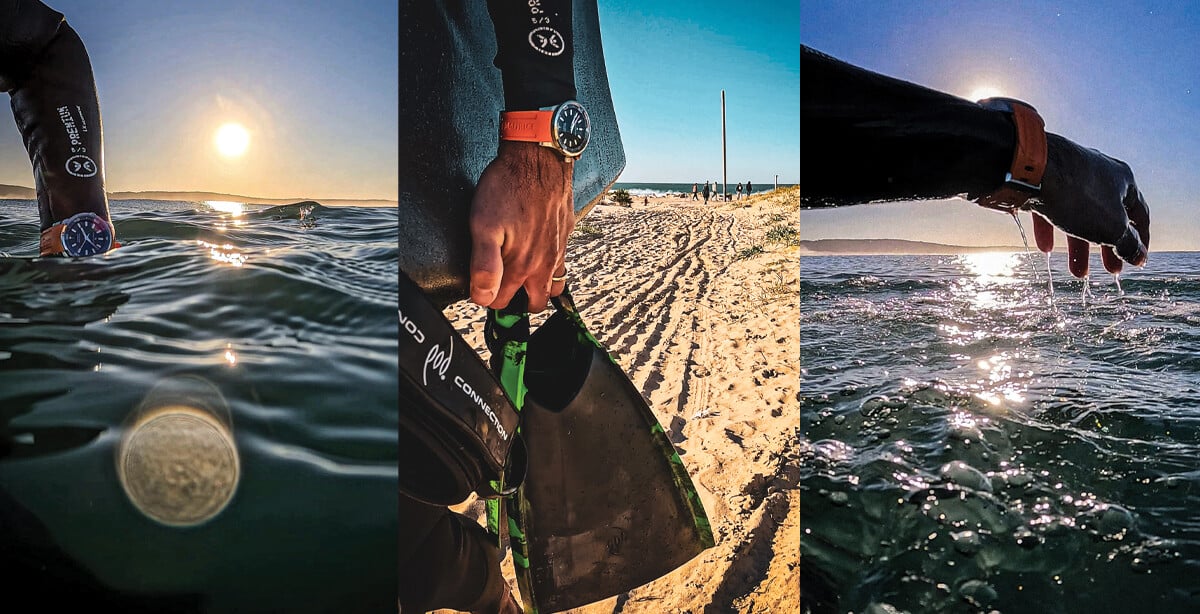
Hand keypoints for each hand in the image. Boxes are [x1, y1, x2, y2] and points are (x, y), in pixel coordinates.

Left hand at [469, 141, 573, 311]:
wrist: (539, 158)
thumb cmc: (509, 187)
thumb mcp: (484, 225)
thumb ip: (484, 265)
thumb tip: (483, 296)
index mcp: (523, 266)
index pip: (503, 302)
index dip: (488, 297)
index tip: (481, 287)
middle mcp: (545, 263)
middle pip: (535, 302)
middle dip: (518, 301)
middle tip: (501, 286)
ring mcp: (559, 249)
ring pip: (554, 284)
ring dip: (539, 286)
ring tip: (522, 276)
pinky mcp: (566, 233)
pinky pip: (562, 260)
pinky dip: (550, 264)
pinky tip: (538, 249)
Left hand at [1022, 134, 1149, 277]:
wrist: (1031, 170)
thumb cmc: (1078, 196)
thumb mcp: (1110, 227)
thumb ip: (1127, 243)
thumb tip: (1139, 256)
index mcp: (1122, 180)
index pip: (1140, 213)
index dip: (1141, 239)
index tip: (1138, 260)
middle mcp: (1098, 174)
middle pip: (1107, 217)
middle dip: (1107, 247)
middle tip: (1109, 270)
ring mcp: (1069, 175)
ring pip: (1078, 215)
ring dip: (1079, 246)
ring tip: (1076, 272)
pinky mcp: (1043, 180)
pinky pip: (1051, 207)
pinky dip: (1052, 228)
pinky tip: (1045, 247)